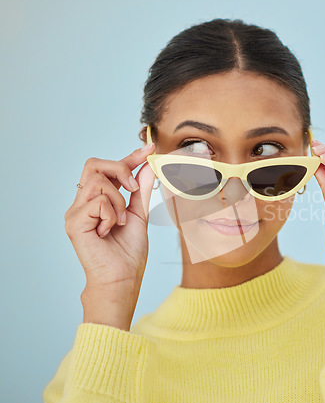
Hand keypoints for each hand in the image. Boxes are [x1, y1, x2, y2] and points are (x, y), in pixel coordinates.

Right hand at [64, 143, 155, 328]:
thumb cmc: (128, 253)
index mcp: (98, 201)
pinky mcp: (73, 221)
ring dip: (119, 201)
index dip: (129, 156)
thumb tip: (147, 166)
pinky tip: (109, 231)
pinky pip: (98, 201)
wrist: (122, 278)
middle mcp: (83, 203)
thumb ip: (141, 190)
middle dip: (120, 169)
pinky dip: (112, 215)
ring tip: (121, 221)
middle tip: (134, 189)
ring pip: (98, 181)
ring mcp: (75, 212)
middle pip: (94, 164)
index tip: (149, 148)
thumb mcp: (140, 214)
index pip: (109, 169)